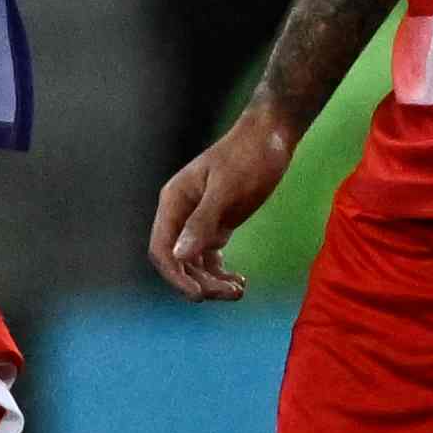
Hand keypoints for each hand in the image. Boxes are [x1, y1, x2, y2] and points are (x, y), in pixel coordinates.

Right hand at [147, 106, 291, 300]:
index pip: (161, 249)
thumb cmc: (248, 157)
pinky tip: (240, 280)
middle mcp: (180, 213)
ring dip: (213, 281)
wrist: (270, 137)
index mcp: (174, 202)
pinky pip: (211, 257)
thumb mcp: (227, 190)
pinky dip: (222, 273)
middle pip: (178, 260)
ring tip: (239, 289)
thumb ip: (202, 223)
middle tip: (231, 293)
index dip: (175, 276)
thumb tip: (179, 255)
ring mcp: (199, 219)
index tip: (199, 296)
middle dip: (200, 282)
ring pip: (195, 262)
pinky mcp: (218, 223)